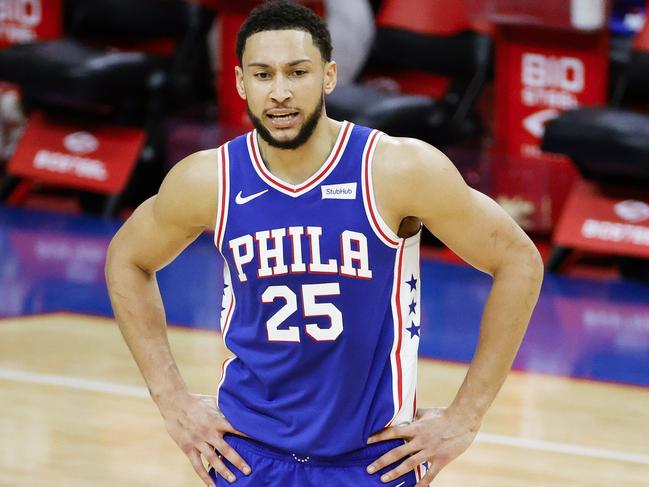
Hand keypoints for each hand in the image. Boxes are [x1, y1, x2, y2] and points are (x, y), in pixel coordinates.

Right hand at [156, 391, 250, 486]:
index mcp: (217, 420)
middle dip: (238, 461)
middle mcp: (209, 432)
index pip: (237, 430)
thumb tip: (240, 409)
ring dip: (223, 471)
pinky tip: (212, 485)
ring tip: (233, 480)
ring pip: (213, 460)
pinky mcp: (188, 448)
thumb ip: (225, 409)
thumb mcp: (213, 401)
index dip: (248, 436)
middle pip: (226, 450)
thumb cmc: (197, 401)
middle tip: (248, 471)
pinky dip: (205, 476)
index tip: (260, 443)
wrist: (174, 402)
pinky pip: (197, 465)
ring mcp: (198, 441)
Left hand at [365, 407, 479, 485]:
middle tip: (369, 469)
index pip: (392, 432)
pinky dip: (421, 484)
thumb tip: (403, 414)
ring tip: (383, 480)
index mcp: (415, 428)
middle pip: (397, 452)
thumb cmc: (444, 414)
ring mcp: (430, 451)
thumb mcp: (426, 412)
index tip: (366, 441)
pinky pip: (429, 475)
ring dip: (395, 473)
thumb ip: (414, 415)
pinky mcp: (441, 460)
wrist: (464, 419)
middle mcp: (420, 441)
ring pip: (409, 465)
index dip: (379, 437)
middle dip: (381, 461)